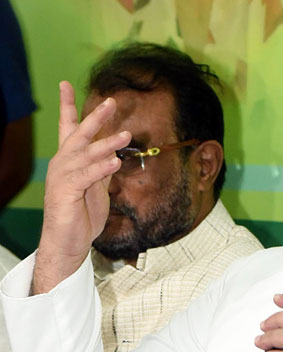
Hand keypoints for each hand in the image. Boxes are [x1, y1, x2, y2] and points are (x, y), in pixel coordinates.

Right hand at [32, 81, 130, 293]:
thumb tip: (112, 154)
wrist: (68, 243)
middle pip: (79, 135)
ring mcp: (62, 177)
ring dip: (106, 144)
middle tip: (111, 102)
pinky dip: (100, 168)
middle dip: (95, 118)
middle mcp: (63, 165)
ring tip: (125, 135)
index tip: (65, 84)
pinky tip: (115, 162)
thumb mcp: (96, 188)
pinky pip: (85, 176)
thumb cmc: (81, 216)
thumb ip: (101, 170)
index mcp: (70, 162)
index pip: (68, 129)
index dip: (68, 106)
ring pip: (85, 154)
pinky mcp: (65, 192)